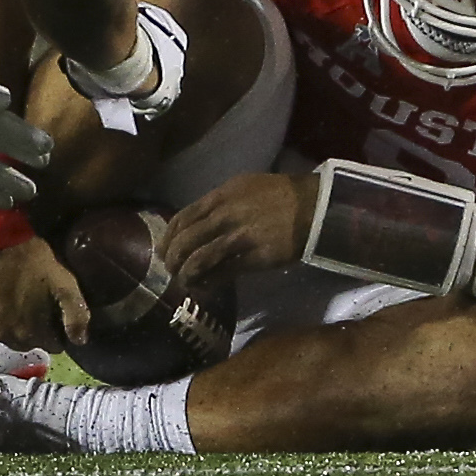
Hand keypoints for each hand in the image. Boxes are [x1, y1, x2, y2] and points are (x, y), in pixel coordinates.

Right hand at [0, 238, 91, 352]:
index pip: (53, 346)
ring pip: (4, 333)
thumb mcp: (63, 281)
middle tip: (36, 303)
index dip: (58, 330)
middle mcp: (5, 337)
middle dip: (35, 328)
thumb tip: (80, 340)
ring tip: (15, 297)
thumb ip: (76, 313)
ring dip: (12, 322)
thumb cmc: (29, 259)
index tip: (56, 312)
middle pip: (28, 342)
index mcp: (31, 333)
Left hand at [160, 172, 316, 289]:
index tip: (163, 250)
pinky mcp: (252, 257)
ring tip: (185, 282)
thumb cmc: (279, 196)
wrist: (312, 208)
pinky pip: (221, 272)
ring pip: (199, 259)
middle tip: (171, 270)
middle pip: (185, 240)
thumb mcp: (244, 188)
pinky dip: (208, 282)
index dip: (168, 237)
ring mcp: (237, 236)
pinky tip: (205, 287)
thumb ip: (219, 204)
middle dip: (172, 259)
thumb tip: (198, 222)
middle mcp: (224, 215)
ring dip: (186, 274)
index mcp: (220, 196)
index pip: (183, 218)